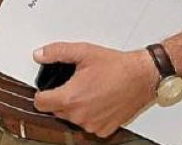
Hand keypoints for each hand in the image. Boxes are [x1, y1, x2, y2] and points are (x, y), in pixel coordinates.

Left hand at [31, 42, 157, 137]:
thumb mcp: (83, 52)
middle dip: (61, 98)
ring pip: (72, 118)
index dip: (42, 93)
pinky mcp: (105, 130)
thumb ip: (56, 52)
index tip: (47, 89)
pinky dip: (90, 115)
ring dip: (76, 107)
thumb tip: (39, 55)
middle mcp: (80, 115)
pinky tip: (99, 101)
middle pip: (56, 111)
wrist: (142, 77)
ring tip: (89, 90)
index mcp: (71, 98)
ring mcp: (93, 125)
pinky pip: (89, 125)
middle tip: (75, 84)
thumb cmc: (116, 66)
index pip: (40, 104)